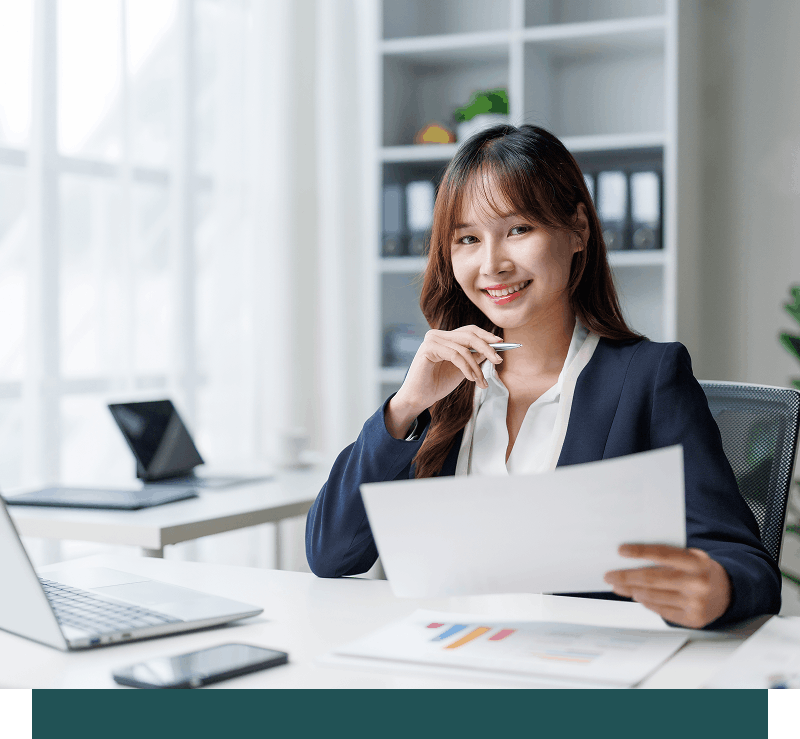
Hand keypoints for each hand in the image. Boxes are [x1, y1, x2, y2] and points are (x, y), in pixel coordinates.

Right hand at [385, 325, 502, 438]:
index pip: (469, 330)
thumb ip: (474, 357)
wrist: (419, 398)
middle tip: (498, 360)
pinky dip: (466, 367)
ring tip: (480, 381)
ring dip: (476, 366)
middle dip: (487, 348)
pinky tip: (470, 378)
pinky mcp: (428, 348)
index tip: (501, 344)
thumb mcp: (462, 369)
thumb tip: (493, 349)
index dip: (486, 335)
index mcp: (444, 337)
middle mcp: (436, 334)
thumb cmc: (437, 384)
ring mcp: (431, 340)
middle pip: (469, 335)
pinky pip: (455, 355)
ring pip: (464, 348)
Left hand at [603, 544, 731, 628]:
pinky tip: (636, 596)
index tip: (620, 551)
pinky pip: (661, 610)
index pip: (663, 554)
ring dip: (631, 591)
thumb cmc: (699, 570)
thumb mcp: (690, 556)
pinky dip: (645, 602)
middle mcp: (697, 583)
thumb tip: (630, 557)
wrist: (727, 592)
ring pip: (653, 596)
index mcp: (697, 562)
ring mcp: (696, 603)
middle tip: (609, 575)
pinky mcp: (693, 619)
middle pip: (652, 579)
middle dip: (625, 577)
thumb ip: (666, 556)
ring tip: (618, 585)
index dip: (640, 552)